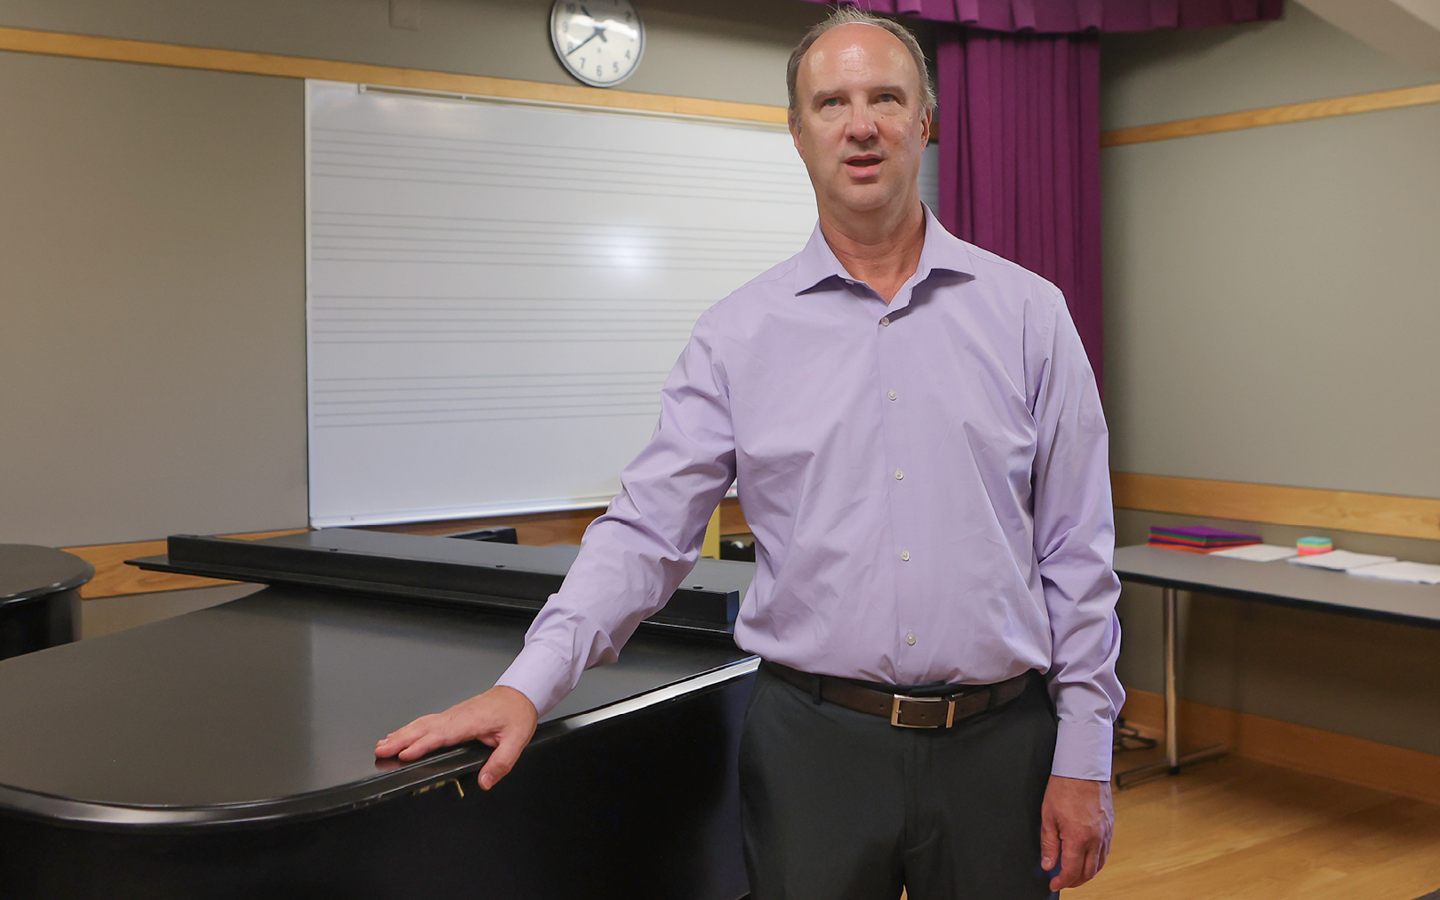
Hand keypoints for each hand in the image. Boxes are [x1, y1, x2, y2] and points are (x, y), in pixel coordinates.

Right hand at [375, 686, 538, 789]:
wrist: (520, 692)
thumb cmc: (517, 713)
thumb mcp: (516, 740)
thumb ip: (500, 763)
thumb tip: (485, 782)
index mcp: (470, 721)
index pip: (441, 735)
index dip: (421, 745)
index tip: (403, 754)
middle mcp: (458, 716)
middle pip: (424, 728)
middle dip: (400, 739)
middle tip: (380, 750)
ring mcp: (453, 713)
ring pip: (422, 723)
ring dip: (401, 733)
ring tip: (383, 744)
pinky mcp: (453, 714)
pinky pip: (427, 721)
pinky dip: (411, 728)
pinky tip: (402, 733)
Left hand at [1040, 774, 1113, 890]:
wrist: (1083, 768)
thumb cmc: (1064, 788)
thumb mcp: (1048, 816)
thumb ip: (1049, 844)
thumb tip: (1048, 864)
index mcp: (1078, 837)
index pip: (1071, 871)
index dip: (1062, 882)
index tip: (1054, 884)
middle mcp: (1096, 839)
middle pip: (1088, 872)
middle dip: (1075, 881)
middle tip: (1063, 881)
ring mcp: (1106, 833)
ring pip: (1099, 864)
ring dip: (1087, 873)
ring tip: (1074, 873)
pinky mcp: (1110, 827)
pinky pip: (1105, 852)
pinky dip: (1096, 861)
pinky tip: (1087, 858)